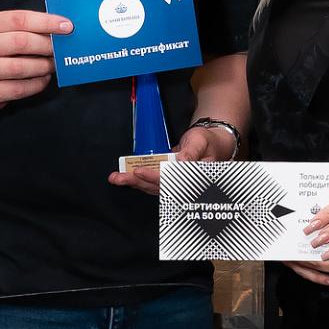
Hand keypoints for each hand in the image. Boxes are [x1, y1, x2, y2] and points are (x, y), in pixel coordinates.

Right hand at [0, 8, 70, 108]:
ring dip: (43, 66)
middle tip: (61, 49)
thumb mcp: (7, 34)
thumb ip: (30, 29)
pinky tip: (44, 78)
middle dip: (46, 45)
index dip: (46, 22)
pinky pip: (19, 88)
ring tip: (53, 64)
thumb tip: (62, 28)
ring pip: (19, 67)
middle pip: (20, 42)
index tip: (67, 26)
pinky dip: (37, 83)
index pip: (19, 19)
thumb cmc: (1, 52)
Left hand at [108, 116, 231, 190]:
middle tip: (119, 177)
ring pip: (152, 187)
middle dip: (137, 182)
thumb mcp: (200, 141)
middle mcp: (182, 184)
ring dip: (133, 183)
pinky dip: (137, 181)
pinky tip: (124, 178)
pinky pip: (151, 183)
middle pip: (157, 186)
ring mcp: (174, 184)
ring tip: (116, 178)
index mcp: (192, 177)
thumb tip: (181, 162)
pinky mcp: (167, 180)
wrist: (211, 144)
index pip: (170, 180)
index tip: (139, 171)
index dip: (154, 177)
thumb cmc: (207, 141)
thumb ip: (191, 152)